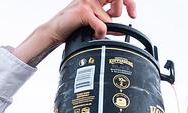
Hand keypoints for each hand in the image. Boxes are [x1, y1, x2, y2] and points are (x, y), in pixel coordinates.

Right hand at [13, 0, 135, 64]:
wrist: (54, 31)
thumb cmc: (72, 26)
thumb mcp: (93, 21)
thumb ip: (106, 19)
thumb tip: (121, 29)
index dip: (129, 2)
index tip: (133, 14)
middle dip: (123, 9)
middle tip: (124, 17)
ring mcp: (88, 2)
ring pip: (111, 18)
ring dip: (106, 28)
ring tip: (95, 30)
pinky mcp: (84, 11)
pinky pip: (103, 26)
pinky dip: (100, 34)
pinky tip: (92, 34)